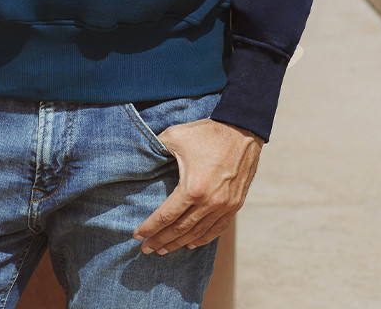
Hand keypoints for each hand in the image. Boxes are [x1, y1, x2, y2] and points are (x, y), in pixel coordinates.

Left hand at [133, 118, 262, 254]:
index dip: (150, 228)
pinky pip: (217, 228)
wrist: (243, 130)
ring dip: (179, 243)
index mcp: (192, 187)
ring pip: (198, 233)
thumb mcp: (176, 135)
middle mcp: (209, 202)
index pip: (166, 216)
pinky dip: (203, 238)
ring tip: (164, 250)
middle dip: (160, 241)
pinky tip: (192, 243)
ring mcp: (224, 206)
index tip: (137, 235)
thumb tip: (142, 156)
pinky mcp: (235, 204)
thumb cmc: (208, 132)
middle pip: (180, 229)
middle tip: (146, 249)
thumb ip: (157, 148)